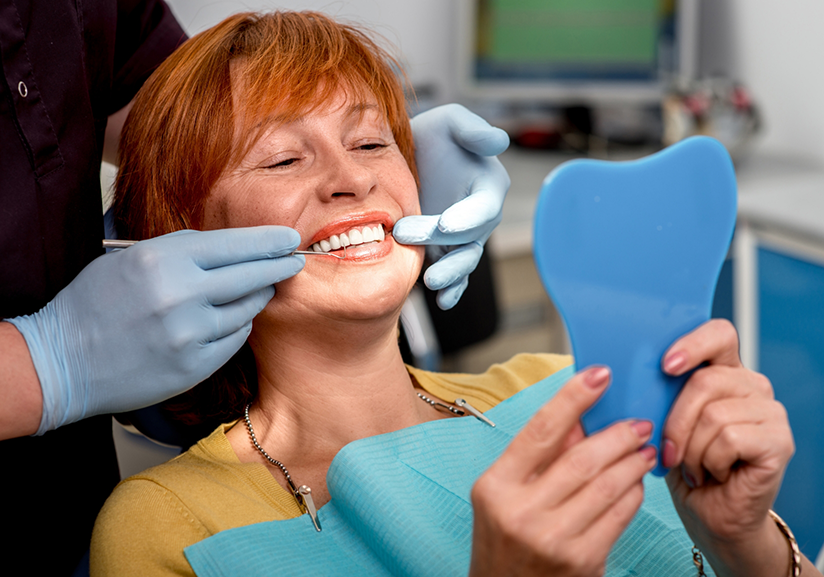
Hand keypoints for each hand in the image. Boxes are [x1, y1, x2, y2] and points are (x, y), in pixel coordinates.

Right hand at [8, 226, 302, 434]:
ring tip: (259, 289)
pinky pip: (234, 338)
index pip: (234, 245)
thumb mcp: (131, 259)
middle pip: (252, 275)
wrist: (62, 361)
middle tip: (295, 261)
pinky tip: (230, 319)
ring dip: (257, 297)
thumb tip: (232, 248)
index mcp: (163, 259)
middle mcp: (181, 294)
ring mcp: (190, 334)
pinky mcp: (194, 365)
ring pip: (247, 309)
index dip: (268, 241)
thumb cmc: (95, 303)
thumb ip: (181, 251)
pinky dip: (237, 326)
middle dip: (279, 266)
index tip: (289, 238)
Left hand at [393, 104, 509, 309]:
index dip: (468, 217)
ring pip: (464, 261)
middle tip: (406, 235)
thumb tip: (499, 141)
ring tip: (431, 282)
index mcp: (488, 185)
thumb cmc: (433, 135)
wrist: (407, 157)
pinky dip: (452, 290)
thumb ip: (473, 130)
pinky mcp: (445, 251)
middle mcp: (480, 216)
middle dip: (444, 243)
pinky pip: (454, 274)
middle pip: (469, 237)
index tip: (446, 224)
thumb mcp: (450, 121)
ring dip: (451, 274)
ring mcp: (463, 237)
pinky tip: (442, 301)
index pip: (484, 206)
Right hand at [469, 366, 656, 576]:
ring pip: (607, 486)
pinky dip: (633, 493)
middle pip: (582, 458)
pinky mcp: (583, 561)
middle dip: (617, 434)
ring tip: (643, 449)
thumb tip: (580, 416)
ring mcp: (553, 539)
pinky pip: (619, 516)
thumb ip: (539, 456)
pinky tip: (636, 482)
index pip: (540, 430)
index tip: (599, 374)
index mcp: (495, 486)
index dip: (573, 398)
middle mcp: (521, 512)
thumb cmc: (504, 540)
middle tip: (638, 422)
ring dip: (632, 462)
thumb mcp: (505, 493)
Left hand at [661, 319, 796, 575]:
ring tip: (695, 466)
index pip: (719, 334)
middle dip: (675, 421)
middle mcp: (752, 385)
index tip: (666, 365)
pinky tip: (714, 473)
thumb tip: (629, 375)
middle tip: (670, 451)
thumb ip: (660, 393)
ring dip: (692, 449)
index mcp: (724, 371)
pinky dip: (710, 462)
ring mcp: (771, 412)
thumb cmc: (684, 467)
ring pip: (713, 414)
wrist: (710, 516)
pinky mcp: (779, 441)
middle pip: (705, 380)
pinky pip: (729, 438)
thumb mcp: (663, 422)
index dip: (692, 344)